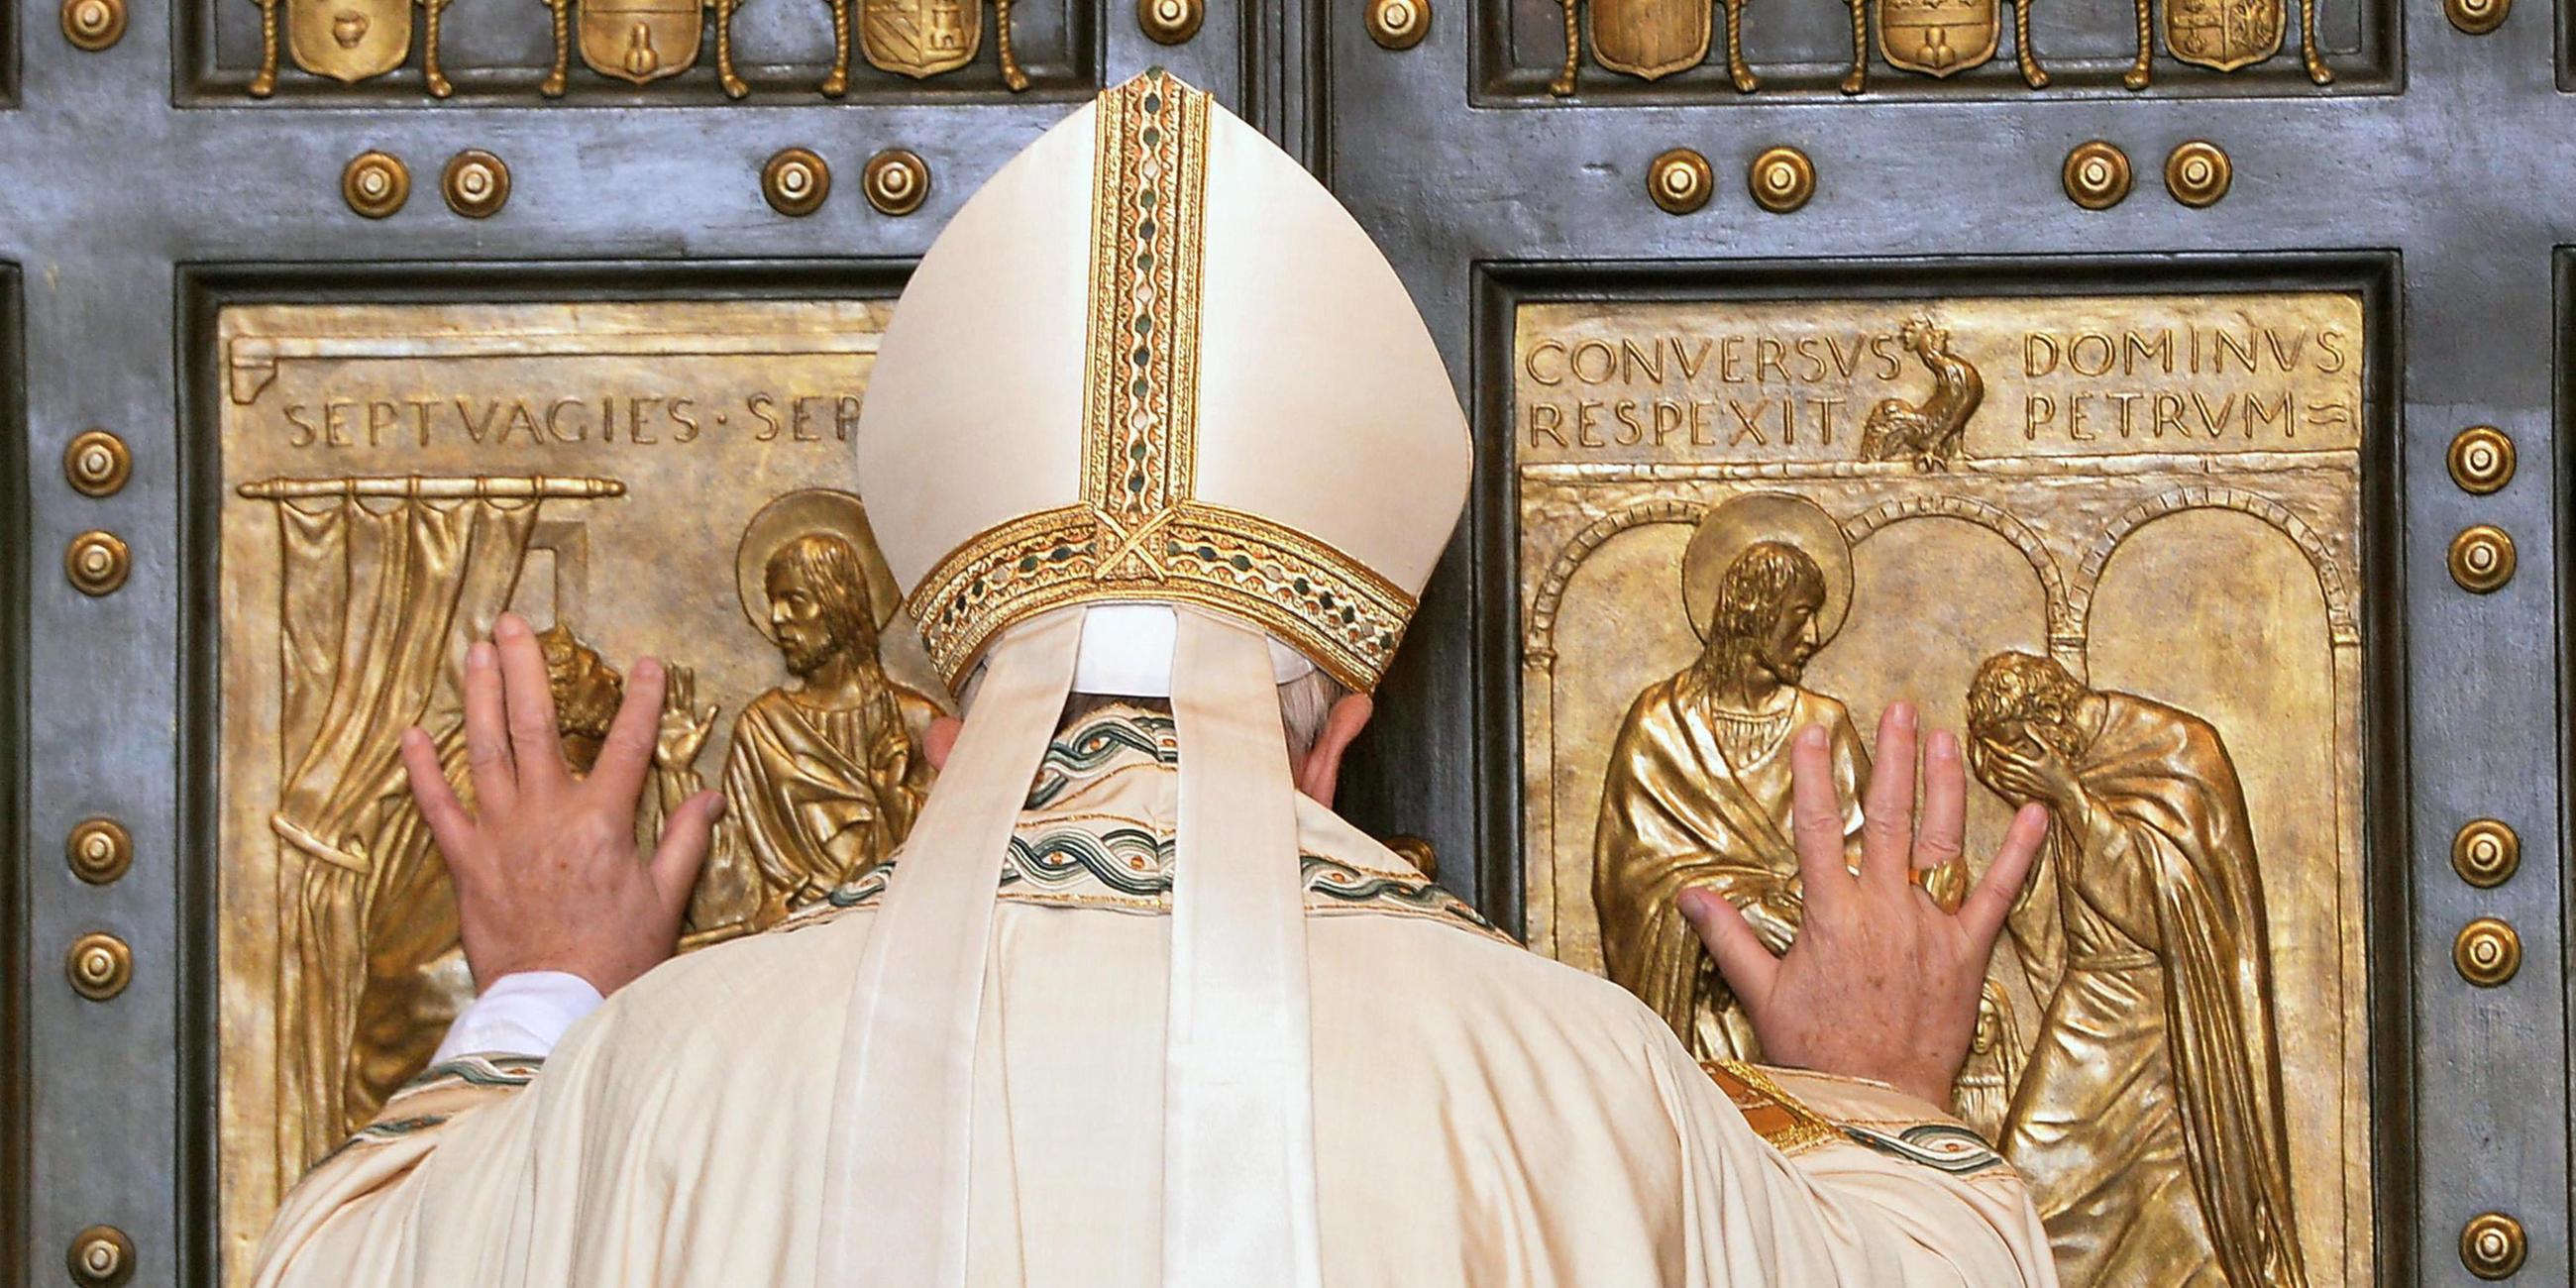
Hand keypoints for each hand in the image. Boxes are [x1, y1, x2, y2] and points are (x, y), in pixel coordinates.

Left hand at [400, 613, 726, 995]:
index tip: (646, 664)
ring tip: (474, 651)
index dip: (641, 701)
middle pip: (535, 724)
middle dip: (526, 668)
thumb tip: (709, 797)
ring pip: (485, 749)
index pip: (628, 745)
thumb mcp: (665, 899)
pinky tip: (412, 733)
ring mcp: (500, 835)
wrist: (554, 1006)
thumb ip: (685, 841)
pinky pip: (438, 807)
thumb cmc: (615, 957)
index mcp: (602, 821)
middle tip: (515, 622)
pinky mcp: (466, 862)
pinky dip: (422, 770)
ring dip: (478, 695)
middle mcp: (547, 814)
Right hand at [1679, 702, 2046, 1105]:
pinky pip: (1999, 894)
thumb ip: (1729, 937)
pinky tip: (2034, 814)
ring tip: (1946, 739)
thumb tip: (1690, 897)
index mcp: (1830, 915)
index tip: (1816, 733)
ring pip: (1940, 842)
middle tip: (1900, 710)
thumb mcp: (1761, 993)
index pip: (1815, 828)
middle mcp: (1882, 909)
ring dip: (1944, 786)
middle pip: (1886, 817)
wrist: (1877, 1100)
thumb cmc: (1817, 1052)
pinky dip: (2019, 854)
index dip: (1814, 776)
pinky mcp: (1967, 952)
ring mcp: (1929, 927)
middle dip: (1892, 758)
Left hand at [1976, 728, 2078, 810]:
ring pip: (2000, 776)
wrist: (2068, 798)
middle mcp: (2022, 777)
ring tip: (1986, 757)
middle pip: (1999, 766)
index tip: (1984, 738)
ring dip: (1991, 766)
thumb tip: (2027, 726)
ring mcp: (2021, 786)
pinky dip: (1997, 778)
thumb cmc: (2063, 774)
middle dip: (1989, 755)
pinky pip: (2005, 786)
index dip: (1992, 745)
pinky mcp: (2022, 793)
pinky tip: (1994, 774)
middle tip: (1982, 746)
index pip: (2005, 754)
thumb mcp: (2053, 753)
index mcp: (2028, 766)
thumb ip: (2038, 739)